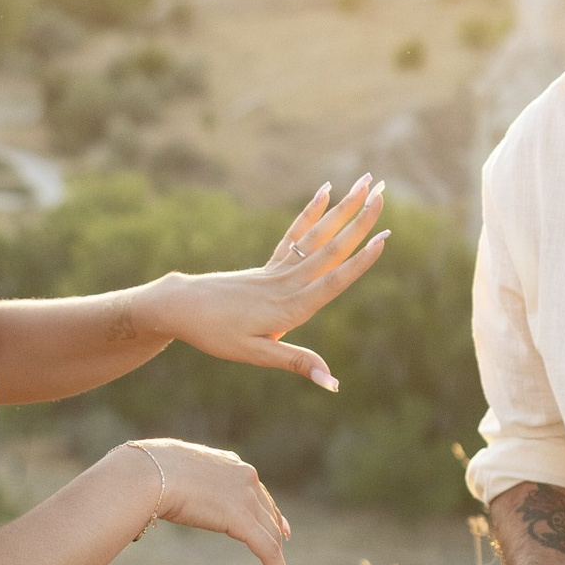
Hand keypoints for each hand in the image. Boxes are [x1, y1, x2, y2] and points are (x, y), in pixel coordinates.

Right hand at [125, 437, 296, 564]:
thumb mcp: (169, 475)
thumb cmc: (144, 474)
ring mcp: (246, 497)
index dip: (271, 517)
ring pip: (271, 538)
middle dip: (276, 546)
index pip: (257, 494)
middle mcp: (244, 477)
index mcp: (228, 464)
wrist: (146, 474)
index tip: (282, 533)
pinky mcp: (242, 519)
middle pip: (268, 518)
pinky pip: (268, 550)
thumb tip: (159, 494)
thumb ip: (178, 485)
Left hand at [149, 176, 387, 387]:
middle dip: (359, 220)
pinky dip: (312, 212)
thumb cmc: (216, 335)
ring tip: (365, 182)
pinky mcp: (268, 265)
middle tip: (382, 193)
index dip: (359, 262)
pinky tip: (326, 191)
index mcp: (289, 308)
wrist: (181, 307)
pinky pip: (295, 234)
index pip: (332, 281)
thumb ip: (296, 363)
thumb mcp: (255, 356)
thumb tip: (332, 382)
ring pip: (318, 235)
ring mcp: (278, 270)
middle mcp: (288, 283)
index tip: (383, 238)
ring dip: (344, 208)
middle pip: (330, 248)